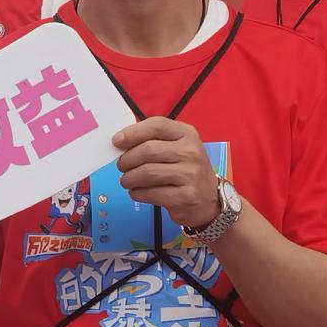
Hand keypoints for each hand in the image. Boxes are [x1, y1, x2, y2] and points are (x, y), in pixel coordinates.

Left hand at [112, 115, 221, 229]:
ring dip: (129, 178)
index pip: (157, 125)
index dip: (133, 132)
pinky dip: (137, 193)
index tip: (117, 141)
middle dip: (127, 159)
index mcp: (187, 134)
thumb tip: (122, 140)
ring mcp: (190, 174)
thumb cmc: (186, 171)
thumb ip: (154, 141)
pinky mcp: (186, 196)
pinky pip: (151, 193)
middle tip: (121, 166)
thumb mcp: (178, 148)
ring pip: (146, 173)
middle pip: (148, 150)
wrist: (209, 201)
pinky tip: (137, 192)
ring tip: (127, 181)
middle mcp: (191, 152)